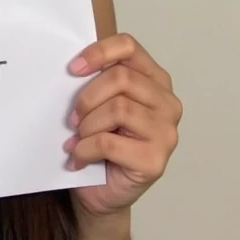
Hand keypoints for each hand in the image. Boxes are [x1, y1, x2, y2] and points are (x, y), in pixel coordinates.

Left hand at [62, 33, 181, 216]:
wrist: (102, 192)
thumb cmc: (101, 143)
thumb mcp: (99, 103)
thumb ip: (98, 81)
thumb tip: (75, 67)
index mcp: (155, 80)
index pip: (130, 47)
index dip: (99, 52)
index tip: (73, 68)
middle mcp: (167, 103)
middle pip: (121, 77)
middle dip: (87, 97)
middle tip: (72, 118)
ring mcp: (166, 133)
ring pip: (118, 109)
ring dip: (87, 125)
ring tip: (77, 138)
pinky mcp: (155, 161)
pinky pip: (110, 142)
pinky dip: (85, 149)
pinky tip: (78, 157)